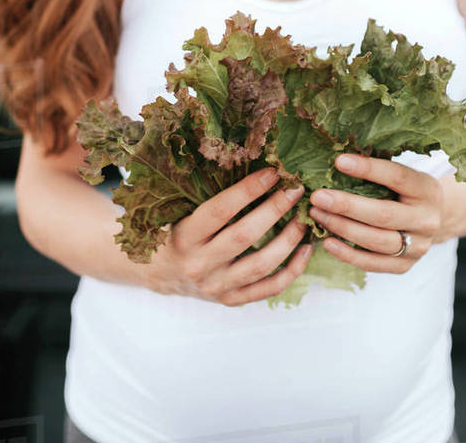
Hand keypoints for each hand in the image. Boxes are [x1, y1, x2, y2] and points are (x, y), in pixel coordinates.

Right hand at [147, 167, 312, 305]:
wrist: (160, 273)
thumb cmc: (177, 233)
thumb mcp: (182, 213)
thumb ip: (210, 196)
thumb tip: (254, 165)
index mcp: (184, 237)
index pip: (220, 210)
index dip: (248, 190)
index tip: (273, 172)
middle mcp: (199, 264)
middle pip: (244, 236)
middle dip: (274, 210)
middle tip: (295, 190)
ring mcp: (217, 286)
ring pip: (261, 265)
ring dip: (288, 239)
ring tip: (304, 218)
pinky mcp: (231, 299)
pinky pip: (269, 288)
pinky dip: (292, 270)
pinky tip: (306, 249)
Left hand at [308, 153, 449, 273]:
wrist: (431, 221)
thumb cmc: (406, 192)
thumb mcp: (403, 176)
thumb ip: (378, 169)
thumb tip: (338, 160)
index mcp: (427, 190)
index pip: (397, 177)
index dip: (368, 169)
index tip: (339, 162)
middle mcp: (427, 220)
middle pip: (383, 214)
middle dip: (347, 205)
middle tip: (318, 196)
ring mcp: (418, 246)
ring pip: (376, 241)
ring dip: (342, 228)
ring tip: (318, 215)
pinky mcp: (404, 266)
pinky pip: (373, 264)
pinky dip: (348, 254)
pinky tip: (328, 242)